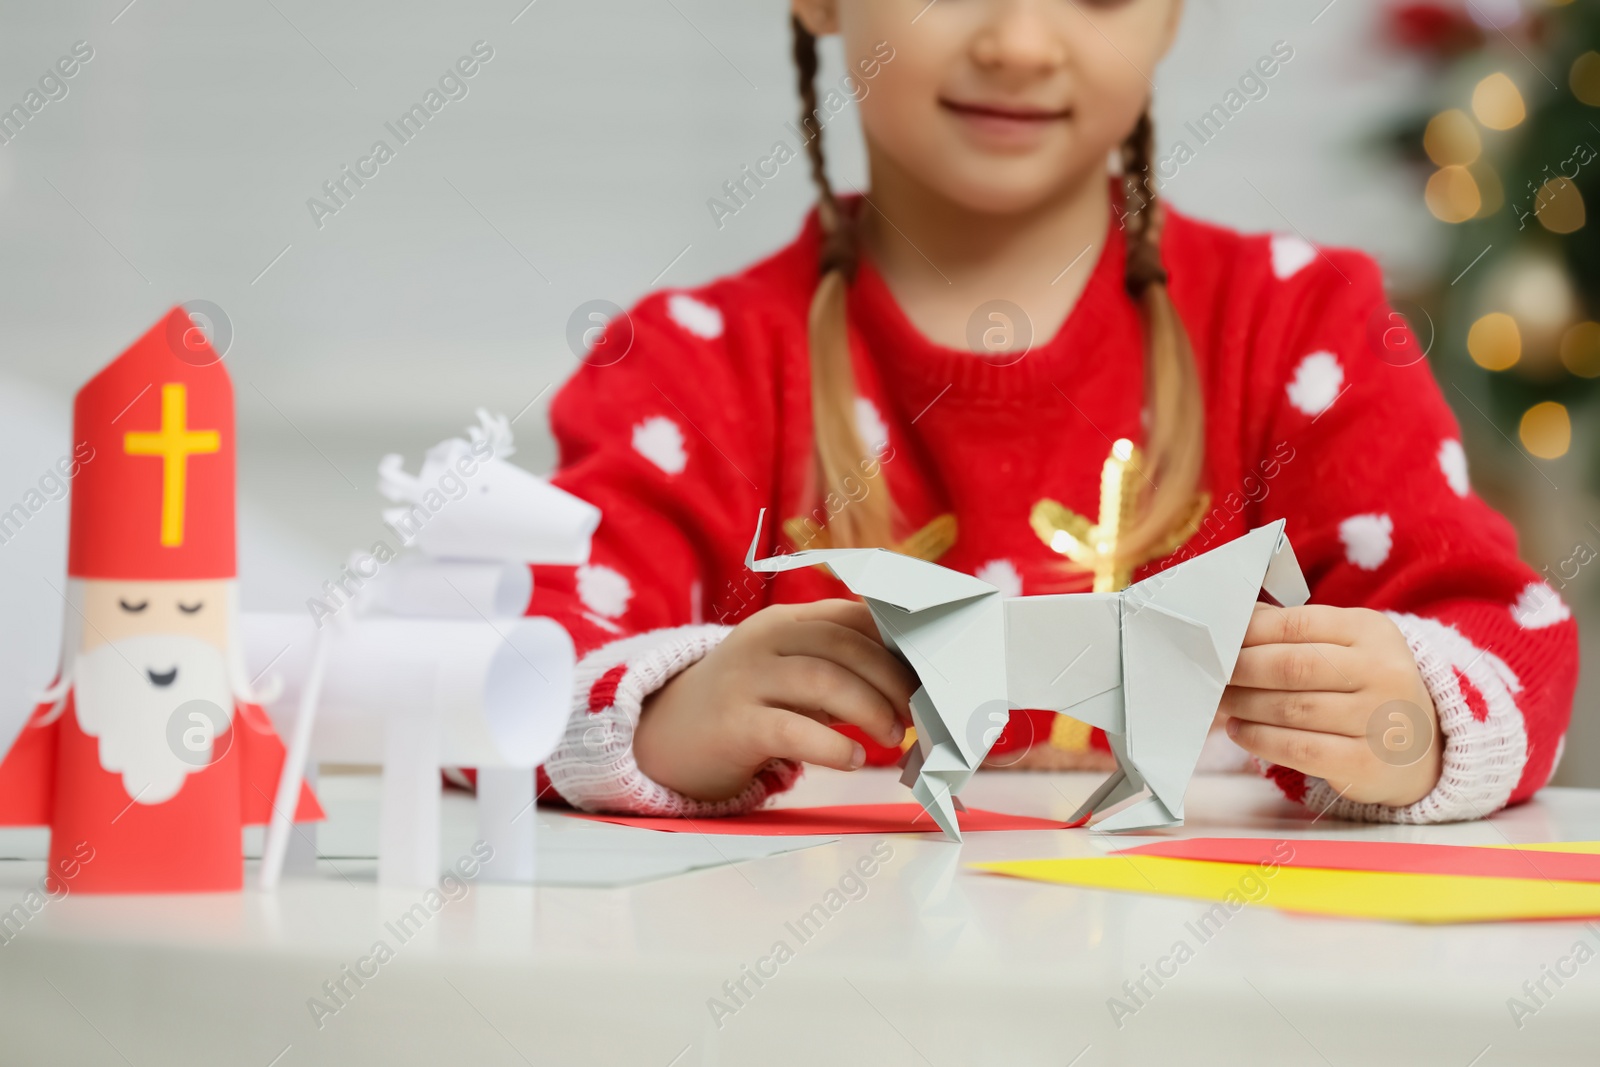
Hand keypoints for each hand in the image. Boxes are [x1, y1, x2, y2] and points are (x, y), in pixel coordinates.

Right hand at [633, 600, 916, 801]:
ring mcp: (745, 680)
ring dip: (871, 708)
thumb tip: (914, 686)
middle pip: (845, 645)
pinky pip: (791, 730)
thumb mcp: (790, 675)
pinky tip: (852, 758)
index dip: (899, 643)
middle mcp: (765, 641)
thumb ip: (840, 670)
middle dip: (892, 680)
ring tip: (893, 736)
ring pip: (823, 680)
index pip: (853, 615)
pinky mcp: (732, 725)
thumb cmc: (747, 706)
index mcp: (786, 621)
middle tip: (914, 716)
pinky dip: (832, 745)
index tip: (929, 673)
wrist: (664, 737)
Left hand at [1220, 604, 1441, 807]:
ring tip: (1222, 701)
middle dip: (1240, 670)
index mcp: (1372, 631)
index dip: (1248, 633)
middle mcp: (1383, 672)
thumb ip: (1292, 630)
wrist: (1420, 747)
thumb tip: (1231, 619)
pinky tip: (1240, 731)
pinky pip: (1299, 750)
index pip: (1296, 623)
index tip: (1217, 641)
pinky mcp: (1367, 763)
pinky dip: (1260, 739)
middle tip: (1211, 674)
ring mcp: (1380, 720)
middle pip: (1291, 667)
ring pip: (1291, 709)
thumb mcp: (1345, 644)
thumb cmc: (1362, 685)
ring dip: (1244, 704)